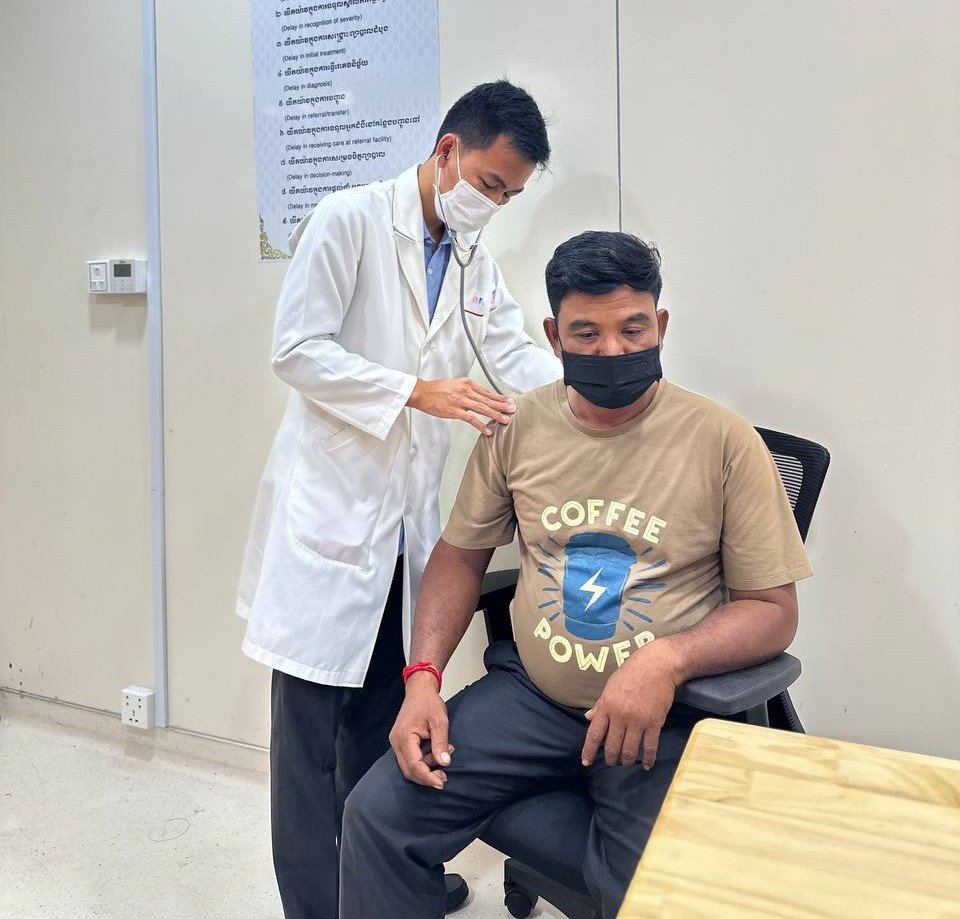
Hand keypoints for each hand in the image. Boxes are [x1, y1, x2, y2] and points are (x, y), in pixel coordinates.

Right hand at [388, 672, 452, 788]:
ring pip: (409, 765)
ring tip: (445, 753)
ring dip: (427, 766)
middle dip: (426, 776)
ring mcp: (397, 742)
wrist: (419, 690)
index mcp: (404, 736)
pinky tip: (435, 752)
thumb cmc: (428, 702)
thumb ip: (440, 742)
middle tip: (444, 778)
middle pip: (409, 770)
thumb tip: (444, 762)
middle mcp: (396, 742)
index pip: (414, 765)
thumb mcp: (439, 720)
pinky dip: (423, 760)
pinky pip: (410, 758)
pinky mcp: (401, 742)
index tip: (441, 783)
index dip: (427, 777)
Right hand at [408, 378, 515, 435]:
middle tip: (513, 409)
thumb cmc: (436, 389)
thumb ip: (467, 390)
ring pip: (482, 408)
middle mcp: (466, 391)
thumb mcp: (455, 384)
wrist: (422, 392)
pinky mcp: (455, 410)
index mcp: (467, 384)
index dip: (499, 397)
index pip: (487, 392)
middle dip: (502, 405)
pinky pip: (471, 419)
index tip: (509, 401)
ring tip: (505, 420)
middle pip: (488, 399)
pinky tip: (488, 430)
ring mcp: (461, 401)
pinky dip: (481, 425)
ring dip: (495, 414)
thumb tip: (478, 397)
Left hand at [581, 643, 681, 769]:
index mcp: (607, 706)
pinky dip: (647, 759)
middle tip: (611, 762)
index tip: (586, 762)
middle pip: (612, 746)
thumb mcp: (610, 686)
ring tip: (625, 762)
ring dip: (626, 760)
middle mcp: (620, 716)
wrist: (657, 666)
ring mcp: (638, 721)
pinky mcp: (654, 723)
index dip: (589, 751)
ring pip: (629, 750)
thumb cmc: (631, 673)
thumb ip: (599, 705)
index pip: (594, 734)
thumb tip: (588, 718)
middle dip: (610, 758)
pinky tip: (646, 765)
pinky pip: (649, 746)